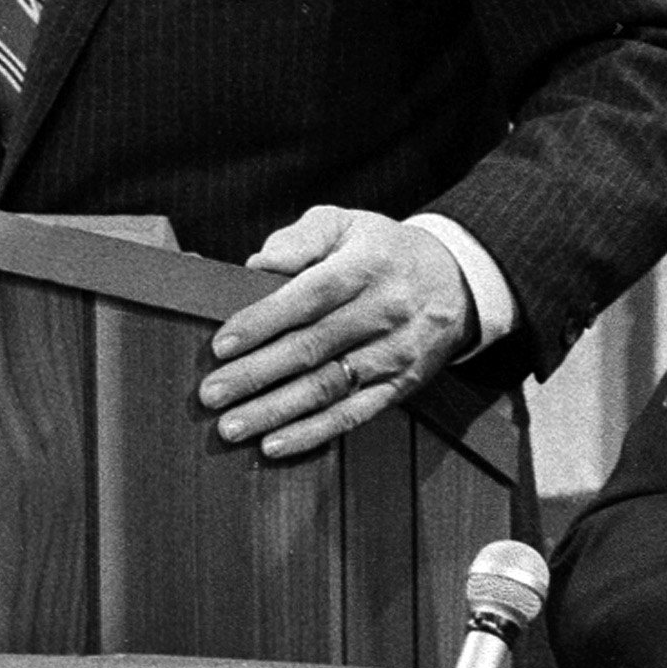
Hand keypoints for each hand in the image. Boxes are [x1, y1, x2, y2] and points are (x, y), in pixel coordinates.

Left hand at [197, 207, 472, 457]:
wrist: (455, 281)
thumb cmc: (382, 249)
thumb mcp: (345, 223)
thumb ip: (299, 240)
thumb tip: (255, 266)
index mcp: (365, 266)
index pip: (308, 297)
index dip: (262, 322)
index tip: (220, 345)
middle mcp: (382, 312)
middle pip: (311, 348)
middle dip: (255, 375)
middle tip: (211, 394)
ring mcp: (393, 353)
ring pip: (327, 388)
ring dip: (276, 411)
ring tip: (232, 426)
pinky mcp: (400, 386)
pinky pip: (353, 414)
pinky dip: (313, 433)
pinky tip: (275, 444)